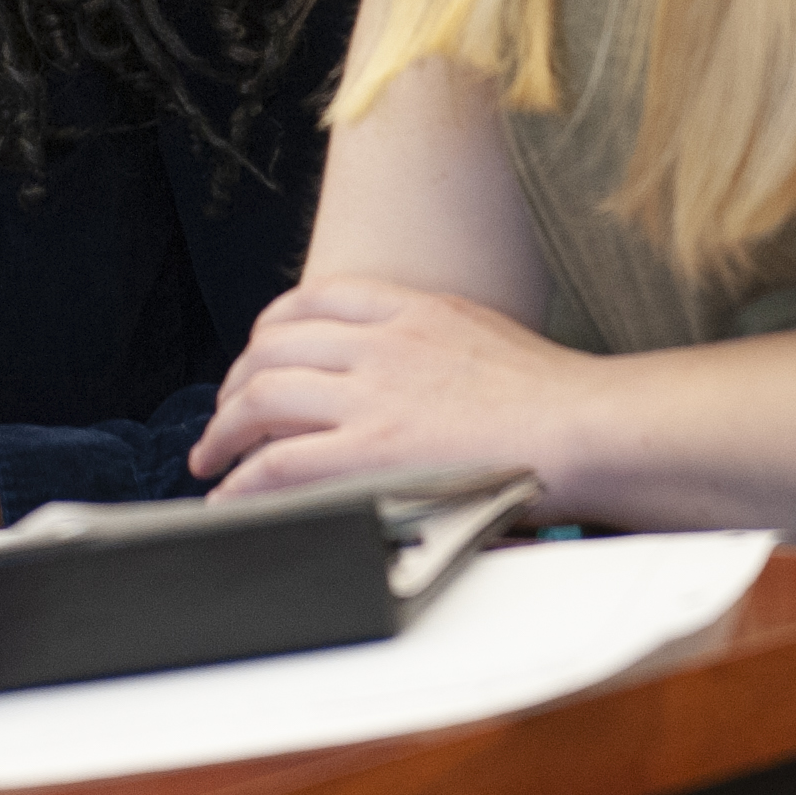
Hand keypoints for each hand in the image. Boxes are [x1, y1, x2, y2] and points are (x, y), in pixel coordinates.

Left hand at [188, 276, 599, 502]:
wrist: (582, 426)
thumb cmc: (552, 395)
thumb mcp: (481, 330)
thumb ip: (430, 338)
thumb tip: (409, 369)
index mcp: (410, 308)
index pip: (313, 299)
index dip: (270, 329)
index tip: (259, 353)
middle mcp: (380, 343)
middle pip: (273, 347)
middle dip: (235, 382)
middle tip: (225, 413)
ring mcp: (371, 396)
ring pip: (262, 398)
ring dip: (224, 429)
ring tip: (213, 456)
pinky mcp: (369, 452)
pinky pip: (279, 461)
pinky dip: (242, 480)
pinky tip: (231, 495)